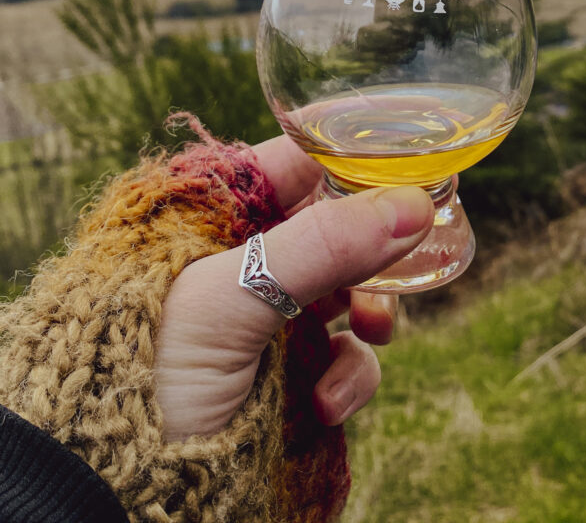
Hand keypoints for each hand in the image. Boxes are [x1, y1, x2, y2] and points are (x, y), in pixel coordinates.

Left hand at [153, 135, 434, 440]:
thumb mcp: (229, 298)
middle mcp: (244, 261)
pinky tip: (329, 402)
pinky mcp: (284, 374)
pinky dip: (348, 375)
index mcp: (213, 218)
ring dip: (370, 309)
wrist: (113, 480)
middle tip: (402, 258)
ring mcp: (267, 318)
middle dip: (371, 248)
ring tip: (372, 330)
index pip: (293, 164)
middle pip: (334, 228)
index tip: (404, 171)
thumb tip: (413, 204)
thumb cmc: (145, 369)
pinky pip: (339, 358)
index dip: (347, 164)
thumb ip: (321, 245)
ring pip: (347, 290)